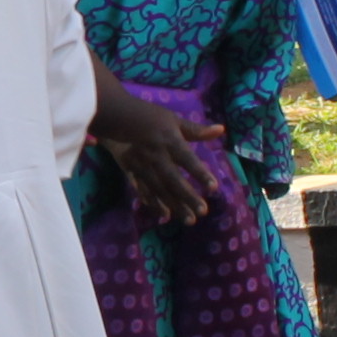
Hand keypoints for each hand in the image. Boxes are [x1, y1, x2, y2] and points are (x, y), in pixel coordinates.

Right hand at [89, 77, 228, 224]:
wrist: (115, 117)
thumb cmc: (148, 117)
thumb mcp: (174, 120)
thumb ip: (196, 130)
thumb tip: (221, 130)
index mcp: (169, 142)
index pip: (188, 160)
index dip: (200, 174)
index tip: (214, 188)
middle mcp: (157, 157)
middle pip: (174, 180)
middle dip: (188, 197)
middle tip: (203, 212)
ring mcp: (143, 166)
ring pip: (160, 190)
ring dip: (175, 206)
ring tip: (189, 220)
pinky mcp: (131, 172)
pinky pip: (143, 190)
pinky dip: (153, 203)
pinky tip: (164, 214)